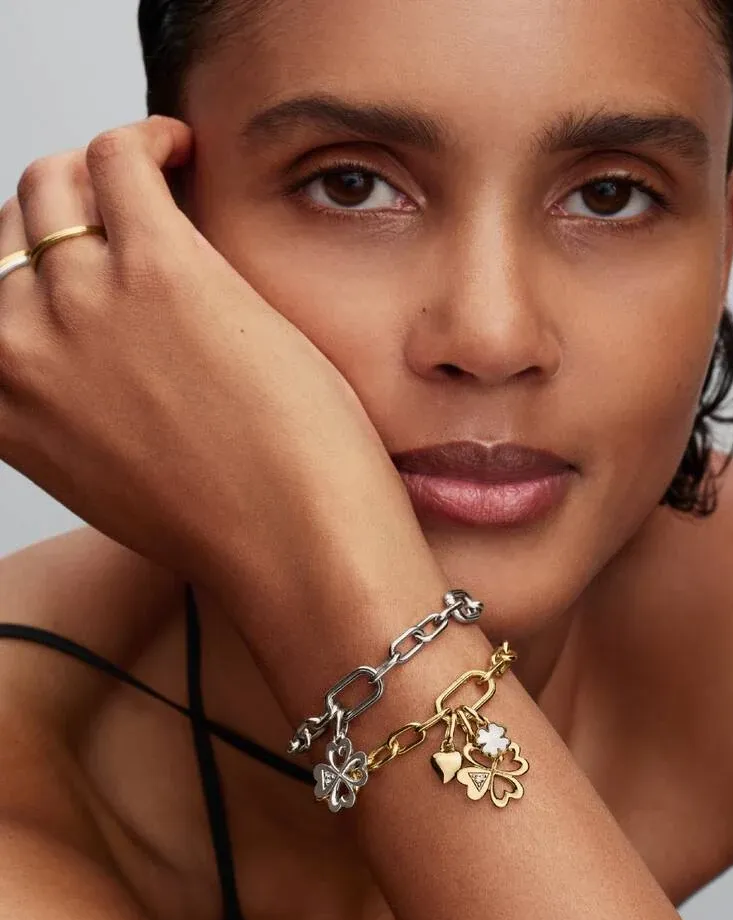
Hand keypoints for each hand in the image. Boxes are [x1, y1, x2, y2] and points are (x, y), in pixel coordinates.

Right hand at [0, 116, 422, 596]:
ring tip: (166, 176)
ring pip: (61, 181)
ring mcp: (81, 300)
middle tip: (130, 215)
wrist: (288, 547)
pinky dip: (151, 140)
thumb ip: (71, 409)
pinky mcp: (158, 264)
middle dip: (72, 213)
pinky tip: (187, 153)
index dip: (31, 263)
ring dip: (109, 170)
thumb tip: (94, 350)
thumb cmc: (222, 522)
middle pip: (19, 228)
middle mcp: (18, 346)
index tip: (72, 252)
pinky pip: (122, 154)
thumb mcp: (106, 475)